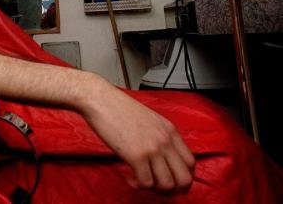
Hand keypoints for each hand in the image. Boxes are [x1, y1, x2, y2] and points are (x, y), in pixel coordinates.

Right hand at [81, 79, 195, 192]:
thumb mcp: (148, 118)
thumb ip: (158, 135)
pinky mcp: (136, 156)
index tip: (173, 182)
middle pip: (184, 178)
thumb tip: (159, 156)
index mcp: (170, 130)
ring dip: (155, 189)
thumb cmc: (117, 107)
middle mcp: (165, 140)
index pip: (190, 163)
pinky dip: (138, 185)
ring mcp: (152, 149)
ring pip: (167, 184)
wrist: (100, 99)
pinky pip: (146, 182)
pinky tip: (130, 177)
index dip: (184, 178)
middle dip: (174, 189)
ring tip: (142, 182)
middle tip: (159, 189)